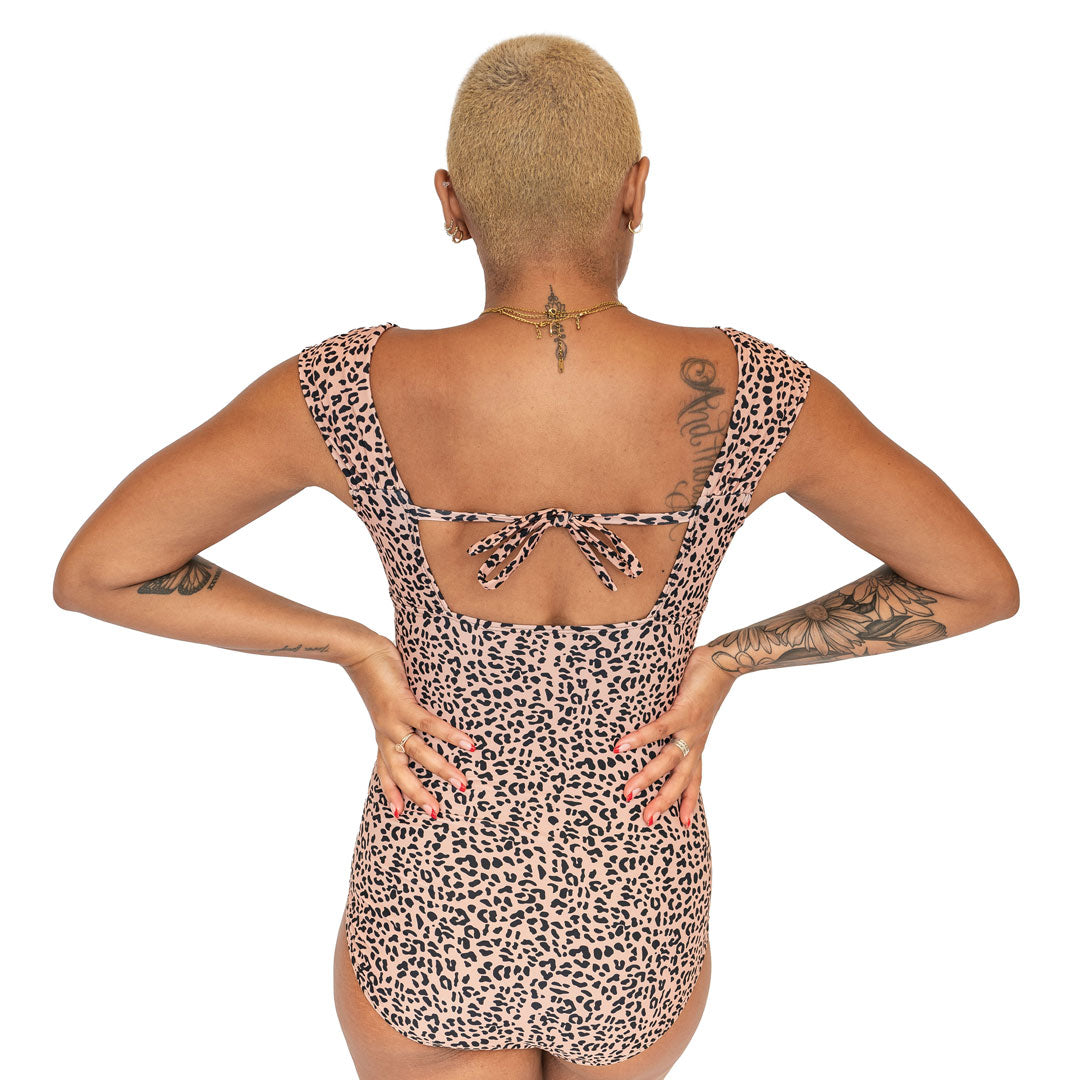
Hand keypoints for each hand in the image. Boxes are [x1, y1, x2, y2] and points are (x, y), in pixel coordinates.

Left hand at [342, 634, 475, 819]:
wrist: (358, 652)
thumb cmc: (377, 674)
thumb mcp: (387, 702)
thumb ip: (401, 712)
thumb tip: (418, 716)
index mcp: (383, 736)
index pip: (385, 771)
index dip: (391, 793)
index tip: (398, 815)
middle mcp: (386, 734)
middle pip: (401, 772)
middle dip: (418, 794)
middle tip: (437, 812)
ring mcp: (393, 721)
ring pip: (418, 753)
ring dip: (441, 770)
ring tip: (461, 783)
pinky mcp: (402, 704)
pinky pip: (428, 725)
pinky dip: (449, 735)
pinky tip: (467, 744)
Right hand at [612, 645, 737, 827]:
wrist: (727, 661)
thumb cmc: (706, 680)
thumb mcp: (693, 708)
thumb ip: (676, 717)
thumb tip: (655, 718)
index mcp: (697, 742)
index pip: (694, 779)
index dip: (687, 801)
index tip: (683, 826)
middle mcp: (696, 740)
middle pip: (680, 779)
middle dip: (664, 802)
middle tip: (646, 822)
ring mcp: (691, 727)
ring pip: (668, 760)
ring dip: (648, 778)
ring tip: (628, 792)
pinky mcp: (684, 710)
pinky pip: (659, 728)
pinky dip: (640, 738)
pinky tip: (621, 747)